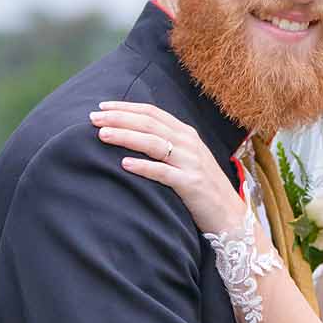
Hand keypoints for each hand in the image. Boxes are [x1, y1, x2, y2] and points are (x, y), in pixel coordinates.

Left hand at [90, 101, 242, 235]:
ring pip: (154, 143)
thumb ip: (166, 144)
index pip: (153, 113)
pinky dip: (144, 167)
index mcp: (187, 134)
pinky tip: (124, 164)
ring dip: (126, 137)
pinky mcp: (191, 184)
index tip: (102, 107)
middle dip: (119, 119)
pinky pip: (164, 173)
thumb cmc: (202, 187)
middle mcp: (189, 144)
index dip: (126, 107)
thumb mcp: (186, 159)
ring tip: (102, 135)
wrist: (229, 215)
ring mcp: (191, 163)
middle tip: (93, 118)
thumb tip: (133, 134)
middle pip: (150, 124)